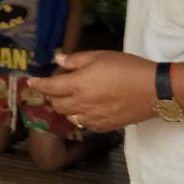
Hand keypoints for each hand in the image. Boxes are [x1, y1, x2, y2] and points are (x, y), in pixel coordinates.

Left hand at [26, 51, 156, 131]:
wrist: (153, 90)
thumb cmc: (127, 68)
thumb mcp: (100, 56)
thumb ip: (76, 60)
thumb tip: (58, 60)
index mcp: (77, 84)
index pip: (49, 87)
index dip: (38, 84)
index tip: (31, 82)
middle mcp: (81, 104)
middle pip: (57, 104)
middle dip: (53, 95)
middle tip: (57, 87)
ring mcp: (92, 118)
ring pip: (69, 116)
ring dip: (66, 107)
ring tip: (72, 98)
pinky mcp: (104, 126)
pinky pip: (84, 124)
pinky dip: (80, 117)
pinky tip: (87, 109)